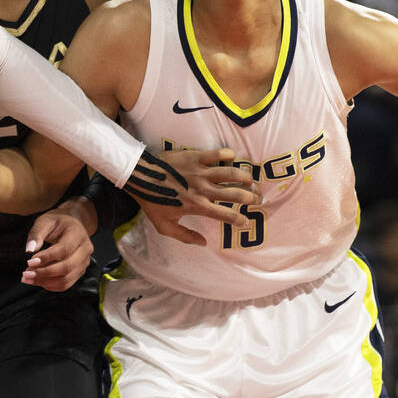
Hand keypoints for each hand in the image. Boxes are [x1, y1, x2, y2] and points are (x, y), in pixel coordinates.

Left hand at [21, 200, 94, 291]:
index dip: (46, 258)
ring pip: (66, 279)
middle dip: (44, 273)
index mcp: (78, 234)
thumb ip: (36, 233)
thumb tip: (29, 249)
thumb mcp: (45, 221)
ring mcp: (84, 262)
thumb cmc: (57, 222)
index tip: (30, 262)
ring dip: (45, 282)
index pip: (63, 250)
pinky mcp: (79, 272)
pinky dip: (50, 285)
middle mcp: (85, 250)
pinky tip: (37, 280)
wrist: (71, 225)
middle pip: (66, 268)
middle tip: (26, 274)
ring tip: (28, 278)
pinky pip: (65, 284)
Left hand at [125, 148, 260, 245]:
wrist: (139, 177)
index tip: (247, 222)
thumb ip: (185, 236)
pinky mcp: (194, 157)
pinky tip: (233, 156)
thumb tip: (203, 243)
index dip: (239, 220)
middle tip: (258, 198)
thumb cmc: (152, 202)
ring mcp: (200, 172)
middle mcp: (203, 189)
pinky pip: (216, 154)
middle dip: (250, 197)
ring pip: (230, 173)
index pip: (225, 215)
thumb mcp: (165, 226)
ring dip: (244, 176)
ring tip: (252, 179)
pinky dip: (227, 154)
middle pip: (234, 193)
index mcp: (198, 206)